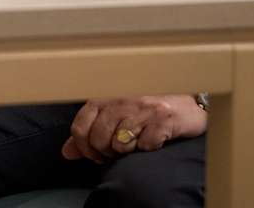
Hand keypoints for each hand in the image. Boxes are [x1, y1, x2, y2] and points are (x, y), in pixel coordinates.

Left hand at [60, 95, 206, 162]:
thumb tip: (68, 152)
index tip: (95, 154)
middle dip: (106, 153)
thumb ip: (88, 132)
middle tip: (119, 150)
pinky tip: (154, 138)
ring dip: (128, 151)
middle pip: (98, 139)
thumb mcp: (113, 116)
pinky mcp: (162, 119)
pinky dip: (148, 148)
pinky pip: (145, 146)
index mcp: (104, 97)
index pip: (79, 127)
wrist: (185, 105)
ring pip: (120, 144)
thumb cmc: (145, 111)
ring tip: (137, 141)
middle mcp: (120, 99)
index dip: (84, 148)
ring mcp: (142, 108)